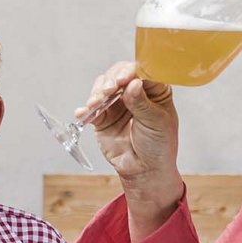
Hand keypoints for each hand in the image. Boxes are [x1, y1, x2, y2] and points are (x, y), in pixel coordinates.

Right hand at [78, 61, 181, 218]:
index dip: (131, 72)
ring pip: (103, 87)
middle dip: (111, 81)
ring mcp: (117, 104)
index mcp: (154, 90)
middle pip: (118, 75)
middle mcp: (134, 92)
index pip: (141, 71)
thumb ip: (142, 103)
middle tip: (109, 90)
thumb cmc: (158, 145)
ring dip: (97, 93)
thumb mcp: (156, 122)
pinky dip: (85, 110)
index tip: (124, 79)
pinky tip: (83, 113)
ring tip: (96, 103)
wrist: (144, 170)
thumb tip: (132, 83)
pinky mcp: (103, 118)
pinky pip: (91, 109)